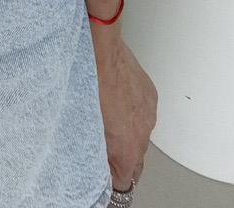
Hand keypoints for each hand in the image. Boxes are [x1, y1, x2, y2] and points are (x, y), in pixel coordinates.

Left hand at [91, 25, 157, 193]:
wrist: (101, 49)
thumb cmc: (86, 81)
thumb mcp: (82, 123)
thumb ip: (95, 149)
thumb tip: (96, 159)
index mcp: (126, 147)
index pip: (125, 182)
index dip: (112, 181)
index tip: (104, 177)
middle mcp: (142, 134)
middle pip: (136, 163)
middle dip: (122, 162)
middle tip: (107, 155)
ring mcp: (149, 114)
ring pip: (141, 137)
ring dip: (129, 136)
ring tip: (110, 123)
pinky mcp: (151, 97)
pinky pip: (145, 115)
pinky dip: (134, 115)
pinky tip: (119, 103)